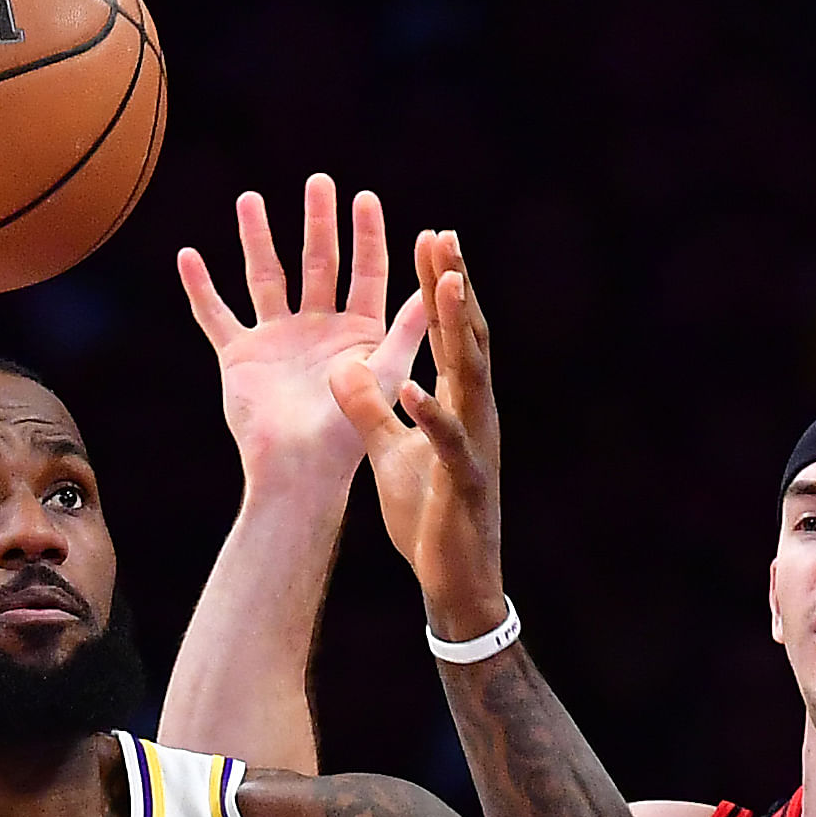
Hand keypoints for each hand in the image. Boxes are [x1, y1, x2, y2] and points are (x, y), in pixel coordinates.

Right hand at [178, 175, 428, 494]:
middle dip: (318, 223)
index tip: (365, 198)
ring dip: (258, 238)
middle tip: (319, 183)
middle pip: (317, 263)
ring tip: (250, 199)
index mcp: (357, 332)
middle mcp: (317, 329)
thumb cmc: (347, 433)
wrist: (297, 469)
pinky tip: (188, 256)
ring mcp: (277, 339)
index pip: (365, 271)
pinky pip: (215, 314)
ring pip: (265, 276)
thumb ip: (410, 328)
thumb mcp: (388, 374)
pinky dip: (200, 288)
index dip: (367, 235)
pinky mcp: (240, 355)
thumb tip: (439, 283)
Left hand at [327, 230, 505, 640]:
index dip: (436, 287)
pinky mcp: (464, 481)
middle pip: (465, 339)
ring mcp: (475, 444)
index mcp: (455, 402)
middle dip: (453, 287)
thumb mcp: (390, 450)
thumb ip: (369, 408)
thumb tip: (341, 367)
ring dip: (457, 331)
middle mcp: (473, 413)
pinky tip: (414, 388)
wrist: (453, 579)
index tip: (427, 238)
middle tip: (443, 237)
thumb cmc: (427, 513)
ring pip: (471, 377)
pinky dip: (432, 414)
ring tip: (445, 287)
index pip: (444, 335)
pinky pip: (449, 442)